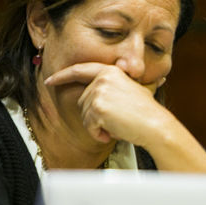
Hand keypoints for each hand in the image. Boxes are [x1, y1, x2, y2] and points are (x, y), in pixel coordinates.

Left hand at [45, 62, 166, 145]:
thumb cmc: (147, 111)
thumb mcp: (134, 89)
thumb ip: (117, 84)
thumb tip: (117, 76)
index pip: (80, 70)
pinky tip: (113, 132)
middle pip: (83, 101)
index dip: (63, 76)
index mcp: (111, 71)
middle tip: (115, 120)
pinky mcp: (97, 108)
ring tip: (117, 125)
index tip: (50, 81)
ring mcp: (99, 93)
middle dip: (94, 115)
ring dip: (98, 126)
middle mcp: (103, 79)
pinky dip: (99, 134)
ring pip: (85, 115)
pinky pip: (89, 126)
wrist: (155, 125)